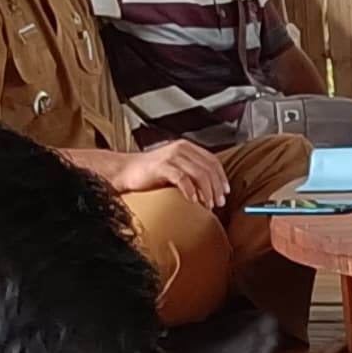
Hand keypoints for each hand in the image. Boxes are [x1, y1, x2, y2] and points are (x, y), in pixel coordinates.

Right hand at [110, 139, 231, 208]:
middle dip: (216, 188)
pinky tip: (192, 201)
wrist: (125, 171)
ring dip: (206, 192)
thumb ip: (191, 174)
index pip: (212, 161)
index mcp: (186, 148)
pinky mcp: (161, 166)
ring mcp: (171, 156)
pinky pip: (182, 179)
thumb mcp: (175, 169)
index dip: (222, 177)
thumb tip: (210, 190)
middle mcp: (181, 149)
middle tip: (218, 203)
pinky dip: (190, 191)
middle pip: (208, 168)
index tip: (226, 192)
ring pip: (199, 174)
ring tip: (207, 205)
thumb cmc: (149, 173)